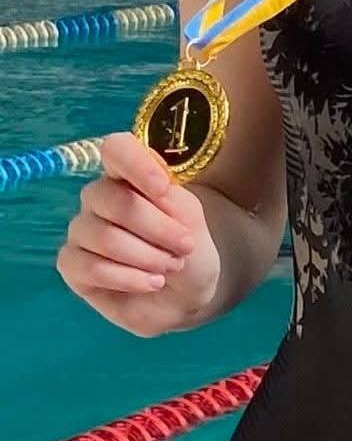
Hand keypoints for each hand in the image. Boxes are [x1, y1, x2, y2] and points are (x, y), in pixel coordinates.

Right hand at [57, 132, 220, 337]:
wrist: (184, 292)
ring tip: (171, 267)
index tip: (164, 189)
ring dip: (146, 256)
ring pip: (104, 237)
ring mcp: (82, 229)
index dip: (136, 164)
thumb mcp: (191, 218)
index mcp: (129, 174)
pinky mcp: (71, 265)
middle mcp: (99, 196)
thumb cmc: (186, 246)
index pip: (116, 149)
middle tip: (185, 246)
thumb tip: (156, 189)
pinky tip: (152, 283)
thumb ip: (172, 198)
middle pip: (114, 200)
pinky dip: (128, 278)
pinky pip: (91, 268)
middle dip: (156, 227)